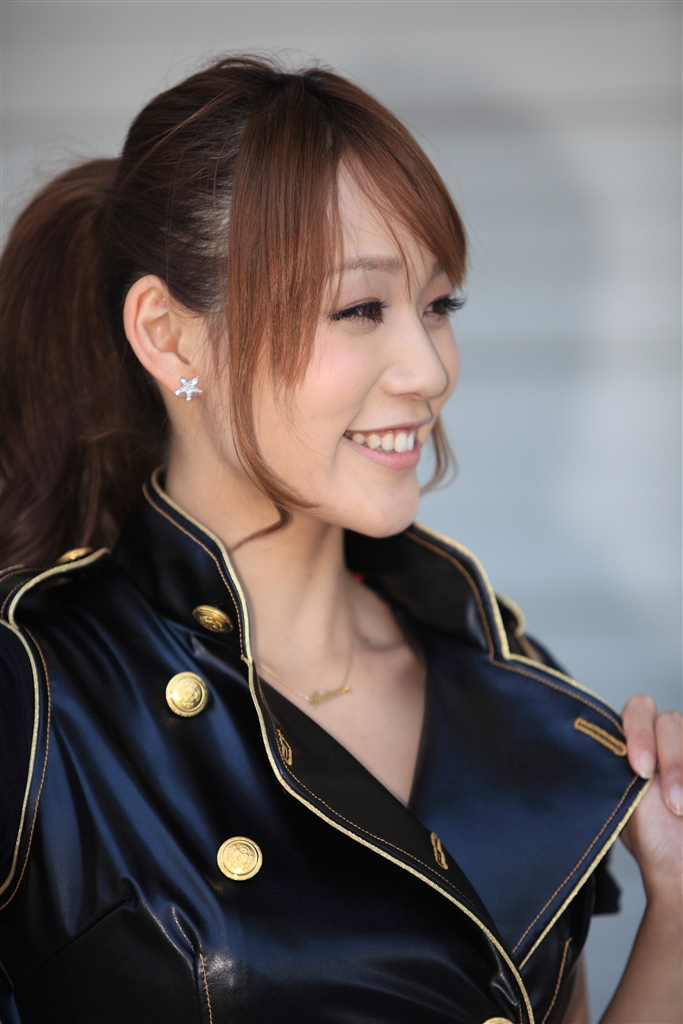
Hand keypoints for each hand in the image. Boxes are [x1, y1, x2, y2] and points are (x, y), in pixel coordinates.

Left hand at [621, 695, 682, 903]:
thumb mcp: (623, 795)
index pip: (638, 709)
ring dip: (681, 770)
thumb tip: (589, 742)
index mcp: (639, 742)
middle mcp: (666, 742)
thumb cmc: (651, 837)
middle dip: (670, 759)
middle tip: (665, 793)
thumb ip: (615, 764)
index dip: (639, 733)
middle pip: (669, 721)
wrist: (681, 868)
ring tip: (680, 808)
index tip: (640, 770)